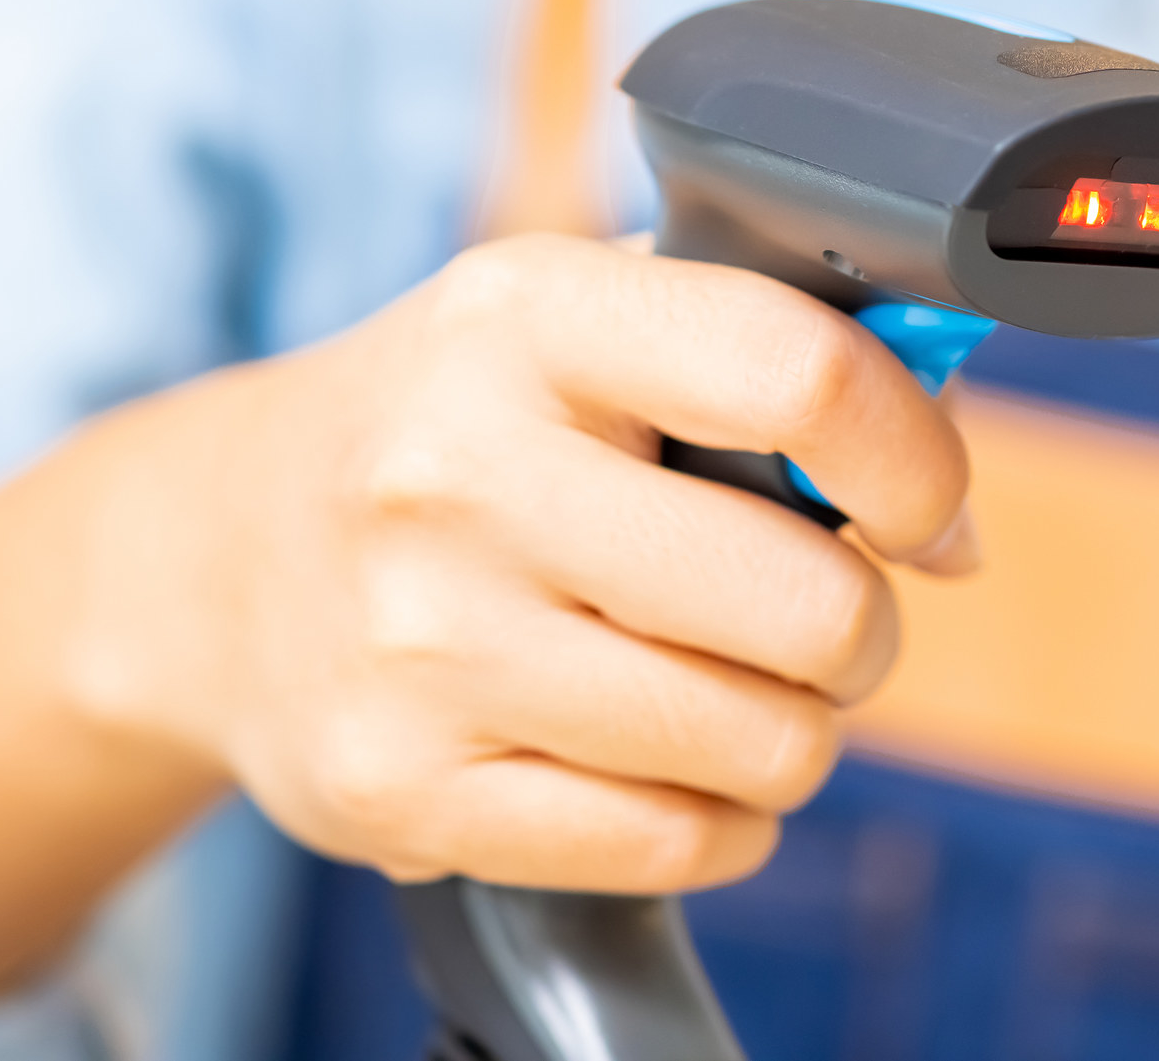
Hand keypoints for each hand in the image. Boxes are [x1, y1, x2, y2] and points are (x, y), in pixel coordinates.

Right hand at [79, 232, 976, 894]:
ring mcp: (420, 641)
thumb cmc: (457, 427)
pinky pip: (672, 844)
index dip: (911, 462)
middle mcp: (457, 471)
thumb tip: (949, 518)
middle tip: (811, 617)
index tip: (921, 510)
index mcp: (526, 314)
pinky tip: (662, 761)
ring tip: (724, 682)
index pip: (798, 376)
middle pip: (806, 603)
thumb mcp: (577, 326)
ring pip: (760, 744)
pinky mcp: (398, 790)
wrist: (209, 558)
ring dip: (789, 733)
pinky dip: (714, 820)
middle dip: (858, 631)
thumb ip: (765, 368)